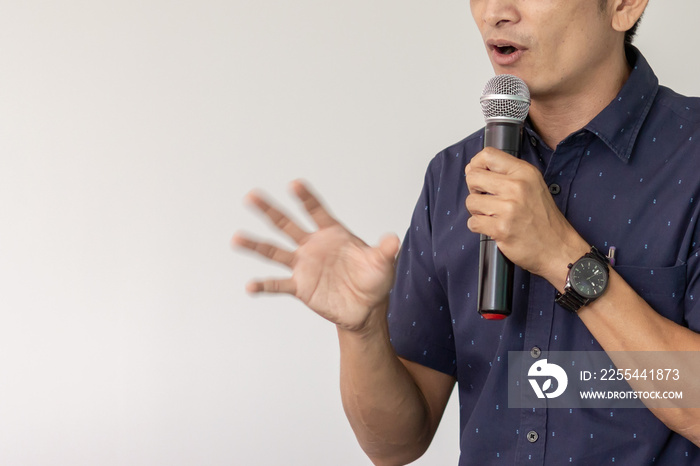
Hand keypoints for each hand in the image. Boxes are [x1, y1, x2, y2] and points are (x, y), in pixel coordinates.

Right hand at [232, 180, 399, 332]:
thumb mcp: (383, 264)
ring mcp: (304, 266)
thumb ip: (384, 251)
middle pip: (287, 225)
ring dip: (255, 245)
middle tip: (251, 196)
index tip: (294, 184)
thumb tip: (393, 240)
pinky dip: (264, 286)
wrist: (365, 309)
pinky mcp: (300, 286)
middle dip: (269, 210)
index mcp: (332, 234)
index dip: (306, 198)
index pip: (316, 211)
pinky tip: (250, 286)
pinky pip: (278, 284)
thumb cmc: (374, 281)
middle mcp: (313, 246)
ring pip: (275, 252)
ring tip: (236, 238)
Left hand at [464, 148, 588, 286]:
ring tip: (493, 215)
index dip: (476, 165)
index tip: (479, 176)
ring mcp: (508, 208)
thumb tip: (470, 167)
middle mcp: (516, 187)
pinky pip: (473, 222)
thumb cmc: (543, 217)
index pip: (487, 155)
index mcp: (524, 172)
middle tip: (486, 199)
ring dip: (477, 211)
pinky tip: (494, 227)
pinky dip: (479, 227)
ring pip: (471, 201)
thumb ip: (504, 174)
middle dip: (474, 190)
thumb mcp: (532, 184)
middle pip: (473, 177)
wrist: (557, 247)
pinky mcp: (501, 228)